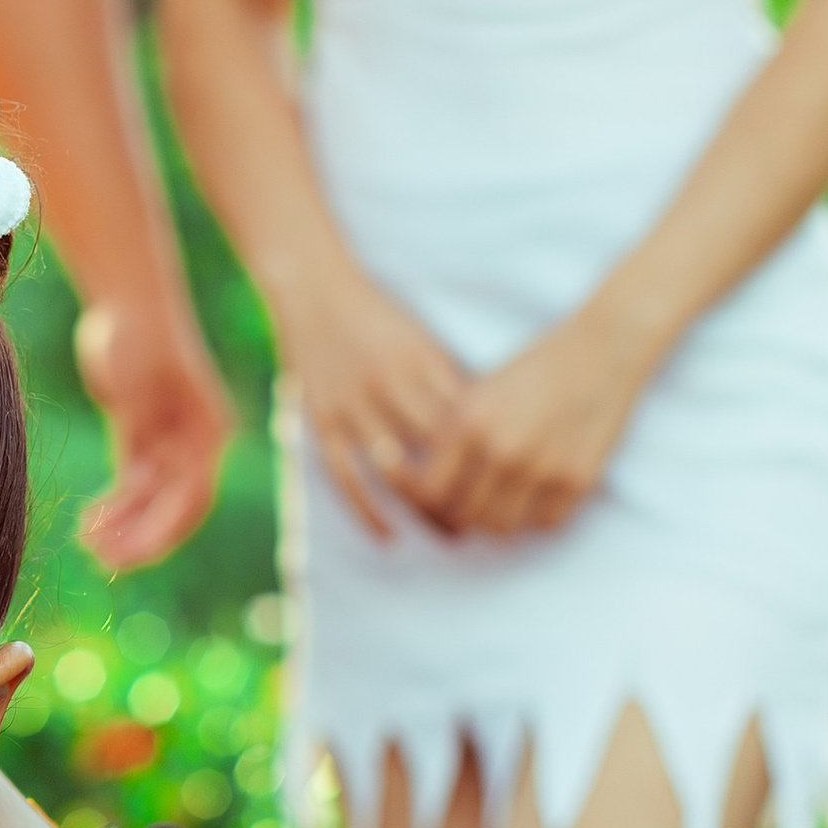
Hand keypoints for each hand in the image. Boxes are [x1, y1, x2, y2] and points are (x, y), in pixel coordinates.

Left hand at [72, 295, 233, 569]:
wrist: (126, 298)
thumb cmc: (137, 333)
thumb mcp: (135, 382)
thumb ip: (137, 428)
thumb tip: (136, 481)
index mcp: (208, 432)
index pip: (192, 497)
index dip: (162, 531)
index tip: (128, 556)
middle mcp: (195, 442)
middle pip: (175, 506)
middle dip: (142, 537)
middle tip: (103, 560)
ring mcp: (170, 439)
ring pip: (152, 499)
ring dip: (126, 525)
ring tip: (89, 543)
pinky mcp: (143, 434)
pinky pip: (134, 483)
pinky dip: (117, 504)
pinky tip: (92, 522)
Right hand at [276, 261, 469, 538]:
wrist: (314, 291)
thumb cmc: (379, 317)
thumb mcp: (423, 340)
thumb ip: (450, 381)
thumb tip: (490, 428)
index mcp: (420, 363)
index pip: (464, 423)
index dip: (490, 459)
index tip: (512, 486)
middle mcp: (388, 387)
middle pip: (435, 454)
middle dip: (464, 491)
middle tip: (492, 520)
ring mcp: (352, 407)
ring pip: (393, 474)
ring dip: (423, 510)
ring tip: (449, 534)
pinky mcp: (323, 422)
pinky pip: (345, 477)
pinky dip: (367, 511)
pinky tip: (388, 535)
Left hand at [397, 308, 649, 538]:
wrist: (603, 351)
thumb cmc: (535, 367)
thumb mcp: (480, 391)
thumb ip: (450, 436)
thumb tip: (423, 480)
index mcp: (471, 422)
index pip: (428, 492)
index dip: (423, 502)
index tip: (429, 498)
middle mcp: (504, 449)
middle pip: (463, 517)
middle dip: (457, 517)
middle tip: (464, 506)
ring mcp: (543, 468)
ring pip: (501, 528)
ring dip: (495, 521)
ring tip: (496, 503)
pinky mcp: (578, 480)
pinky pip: (544, 524)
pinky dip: (534, 519)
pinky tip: (532, 498)